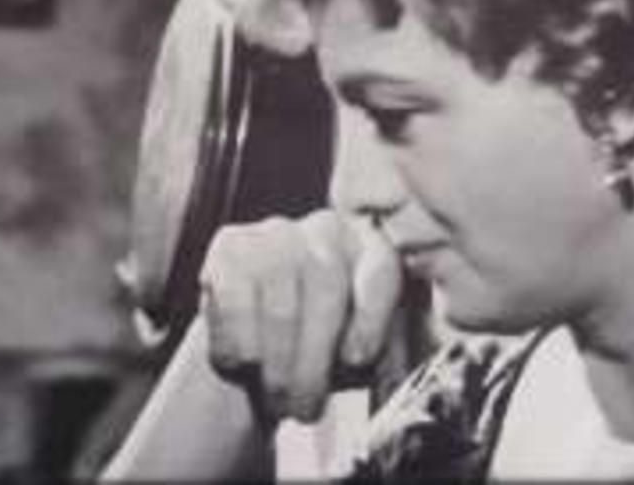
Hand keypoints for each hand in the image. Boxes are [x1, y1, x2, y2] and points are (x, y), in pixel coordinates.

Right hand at [197, 208, 403, 422]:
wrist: (256, 360)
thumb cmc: (317, 357)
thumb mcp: (361, 357)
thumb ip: (386, 349)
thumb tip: (402, 369)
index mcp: (372, 248)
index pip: (382, 267)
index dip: (370, 316)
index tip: (356, 359)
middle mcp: (327, 228)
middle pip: (327, 285)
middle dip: (315, 357)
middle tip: (307, 405)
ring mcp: (275, 231)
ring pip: (281, 299)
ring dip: (278, 362)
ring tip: (277, 396)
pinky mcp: (230, 245)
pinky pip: (236, 299)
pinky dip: (238, 342)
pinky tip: (242, 361)